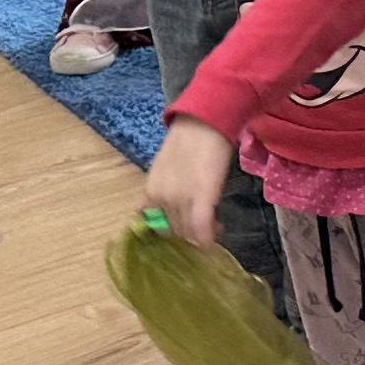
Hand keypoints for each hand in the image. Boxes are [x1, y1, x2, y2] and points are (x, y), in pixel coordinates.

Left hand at [144, 116, 234, 248]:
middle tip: (203, 231)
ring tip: (213, 228)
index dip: (171, 231)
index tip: (184, 229)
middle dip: (188, 236)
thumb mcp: (167, 169)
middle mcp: (161, 199)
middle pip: (173, 231)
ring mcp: (180, 200)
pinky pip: (202, 228)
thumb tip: (175, 206)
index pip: (155, 224)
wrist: (203, 124)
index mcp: (151, 191)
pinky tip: (213, 240)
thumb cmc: (187, 141)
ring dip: (200, 237)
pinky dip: (207, 239)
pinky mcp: (202, 199)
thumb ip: (167, 189)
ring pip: (188, 233)